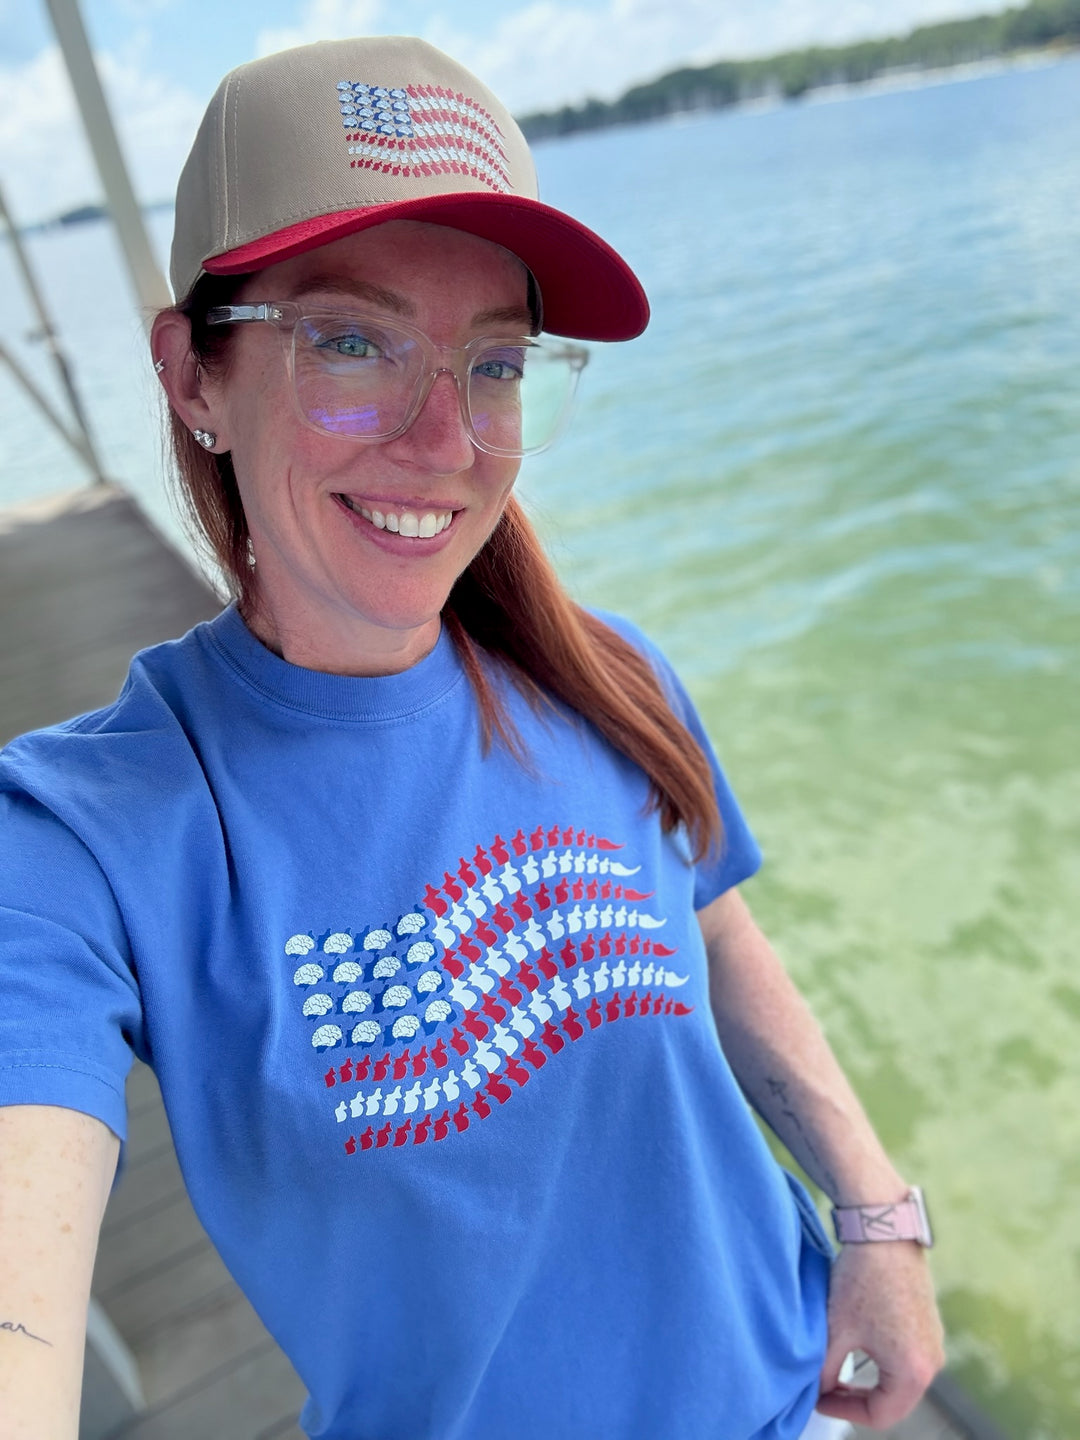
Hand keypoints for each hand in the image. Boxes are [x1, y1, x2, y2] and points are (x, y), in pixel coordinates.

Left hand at [816, 1241, 944, 1429]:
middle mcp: (933, 1362)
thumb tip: (818, 1391)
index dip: (843, 1411)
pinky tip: (857, 1347)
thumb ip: (825, 1371)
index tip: (817, 1398)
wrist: (883, 1232)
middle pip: (893, 1401)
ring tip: (836, 1369)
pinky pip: (907, 1358)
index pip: (879, 1415)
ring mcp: (934, 1341)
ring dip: (869, 1380)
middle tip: (825, 1389)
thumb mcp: (835, 1331)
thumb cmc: (859, 1282)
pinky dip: (882, 1362)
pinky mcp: (929, 1323)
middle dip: (857, 1399)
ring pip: (900, 1380)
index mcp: (914, 1372)